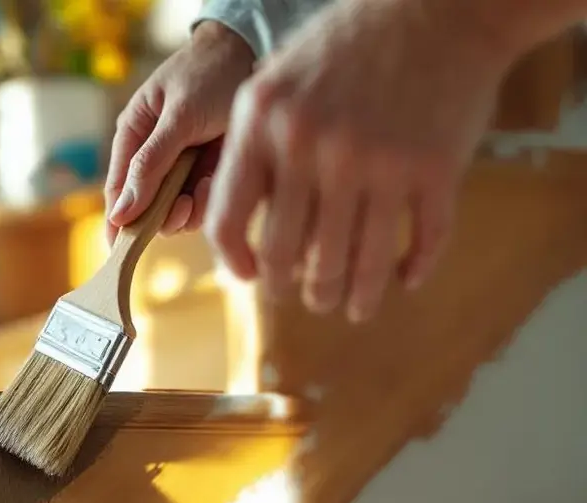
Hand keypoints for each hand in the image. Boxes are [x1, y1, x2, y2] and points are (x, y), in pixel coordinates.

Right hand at [104, 20, 254, 244]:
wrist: (256, 51)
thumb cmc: (209, 73)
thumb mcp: (179, 116)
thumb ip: (150, 163)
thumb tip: (121, 212)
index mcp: (133, 136)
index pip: (117, 188)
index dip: (117, 221)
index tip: (119, 249)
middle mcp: (154, 156)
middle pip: (147, 206)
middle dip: (165, 212)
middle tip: (185, 206)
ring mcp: (182, 166)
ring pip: (178, 209)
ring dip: (193, 206)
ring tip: (208, 181)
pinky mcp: (210, 172)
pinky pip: (206, 202)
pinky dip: (214, 197)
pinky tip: (219, 177)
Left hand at [203, 0, 513, 321]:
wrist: (440, 7)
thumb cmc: (348, 45)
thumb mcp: (276, 81)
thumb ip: (253, 147)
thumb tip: (234, 232)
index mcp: (263, 125)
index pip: (228, 221)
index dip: (236, 262)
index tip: (249, 277)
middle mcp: (315, 147)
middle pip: (288, 255)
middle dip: (291, 288)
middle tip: (299, 294)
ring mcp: (377, 162)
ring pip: (353, 264)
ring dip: (349, 297)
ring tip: (350, 306)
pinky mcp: (434, 170)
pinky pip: (419, 244)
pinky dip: (409, 272)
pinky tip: (403, 281)